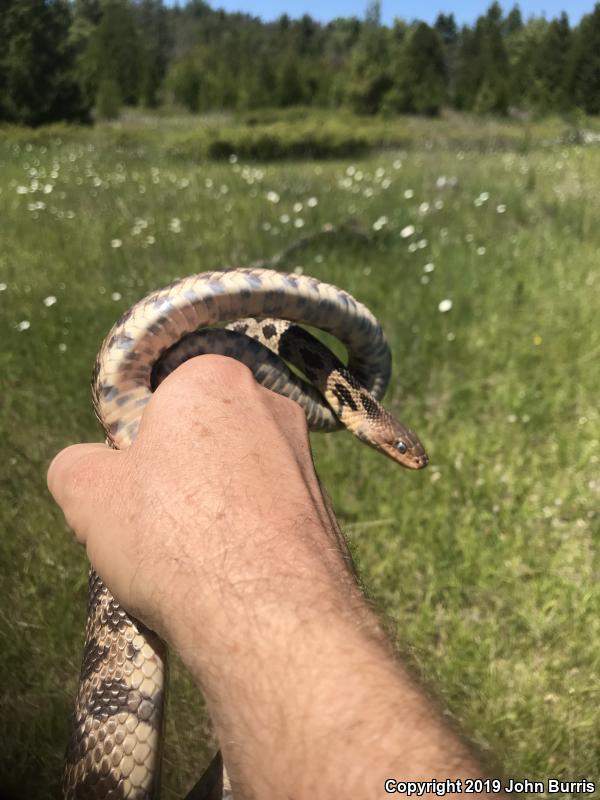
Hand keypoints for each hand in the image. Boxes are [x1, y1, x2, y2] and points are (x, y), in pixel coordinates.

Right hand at [47, 355, 354, 645]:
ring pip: (236, 480)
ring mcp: (305, 459)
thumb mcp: (89, 494)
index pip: (163, 400)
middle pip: (202, 439)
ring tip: (195, 561)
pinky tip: (233, 577)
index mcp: (215, 380)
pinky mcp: (325, 509)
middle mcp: (271, 406)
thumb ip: (77, 464)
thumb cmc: (174, 537)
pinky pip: (267, 516)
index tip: (134, 490)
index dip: (139, 447)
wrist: (271, 615)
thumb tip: (87, 466)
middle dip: (178, 478)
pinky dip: (248, 538)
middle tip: (159, 529)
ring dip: (212, 511)